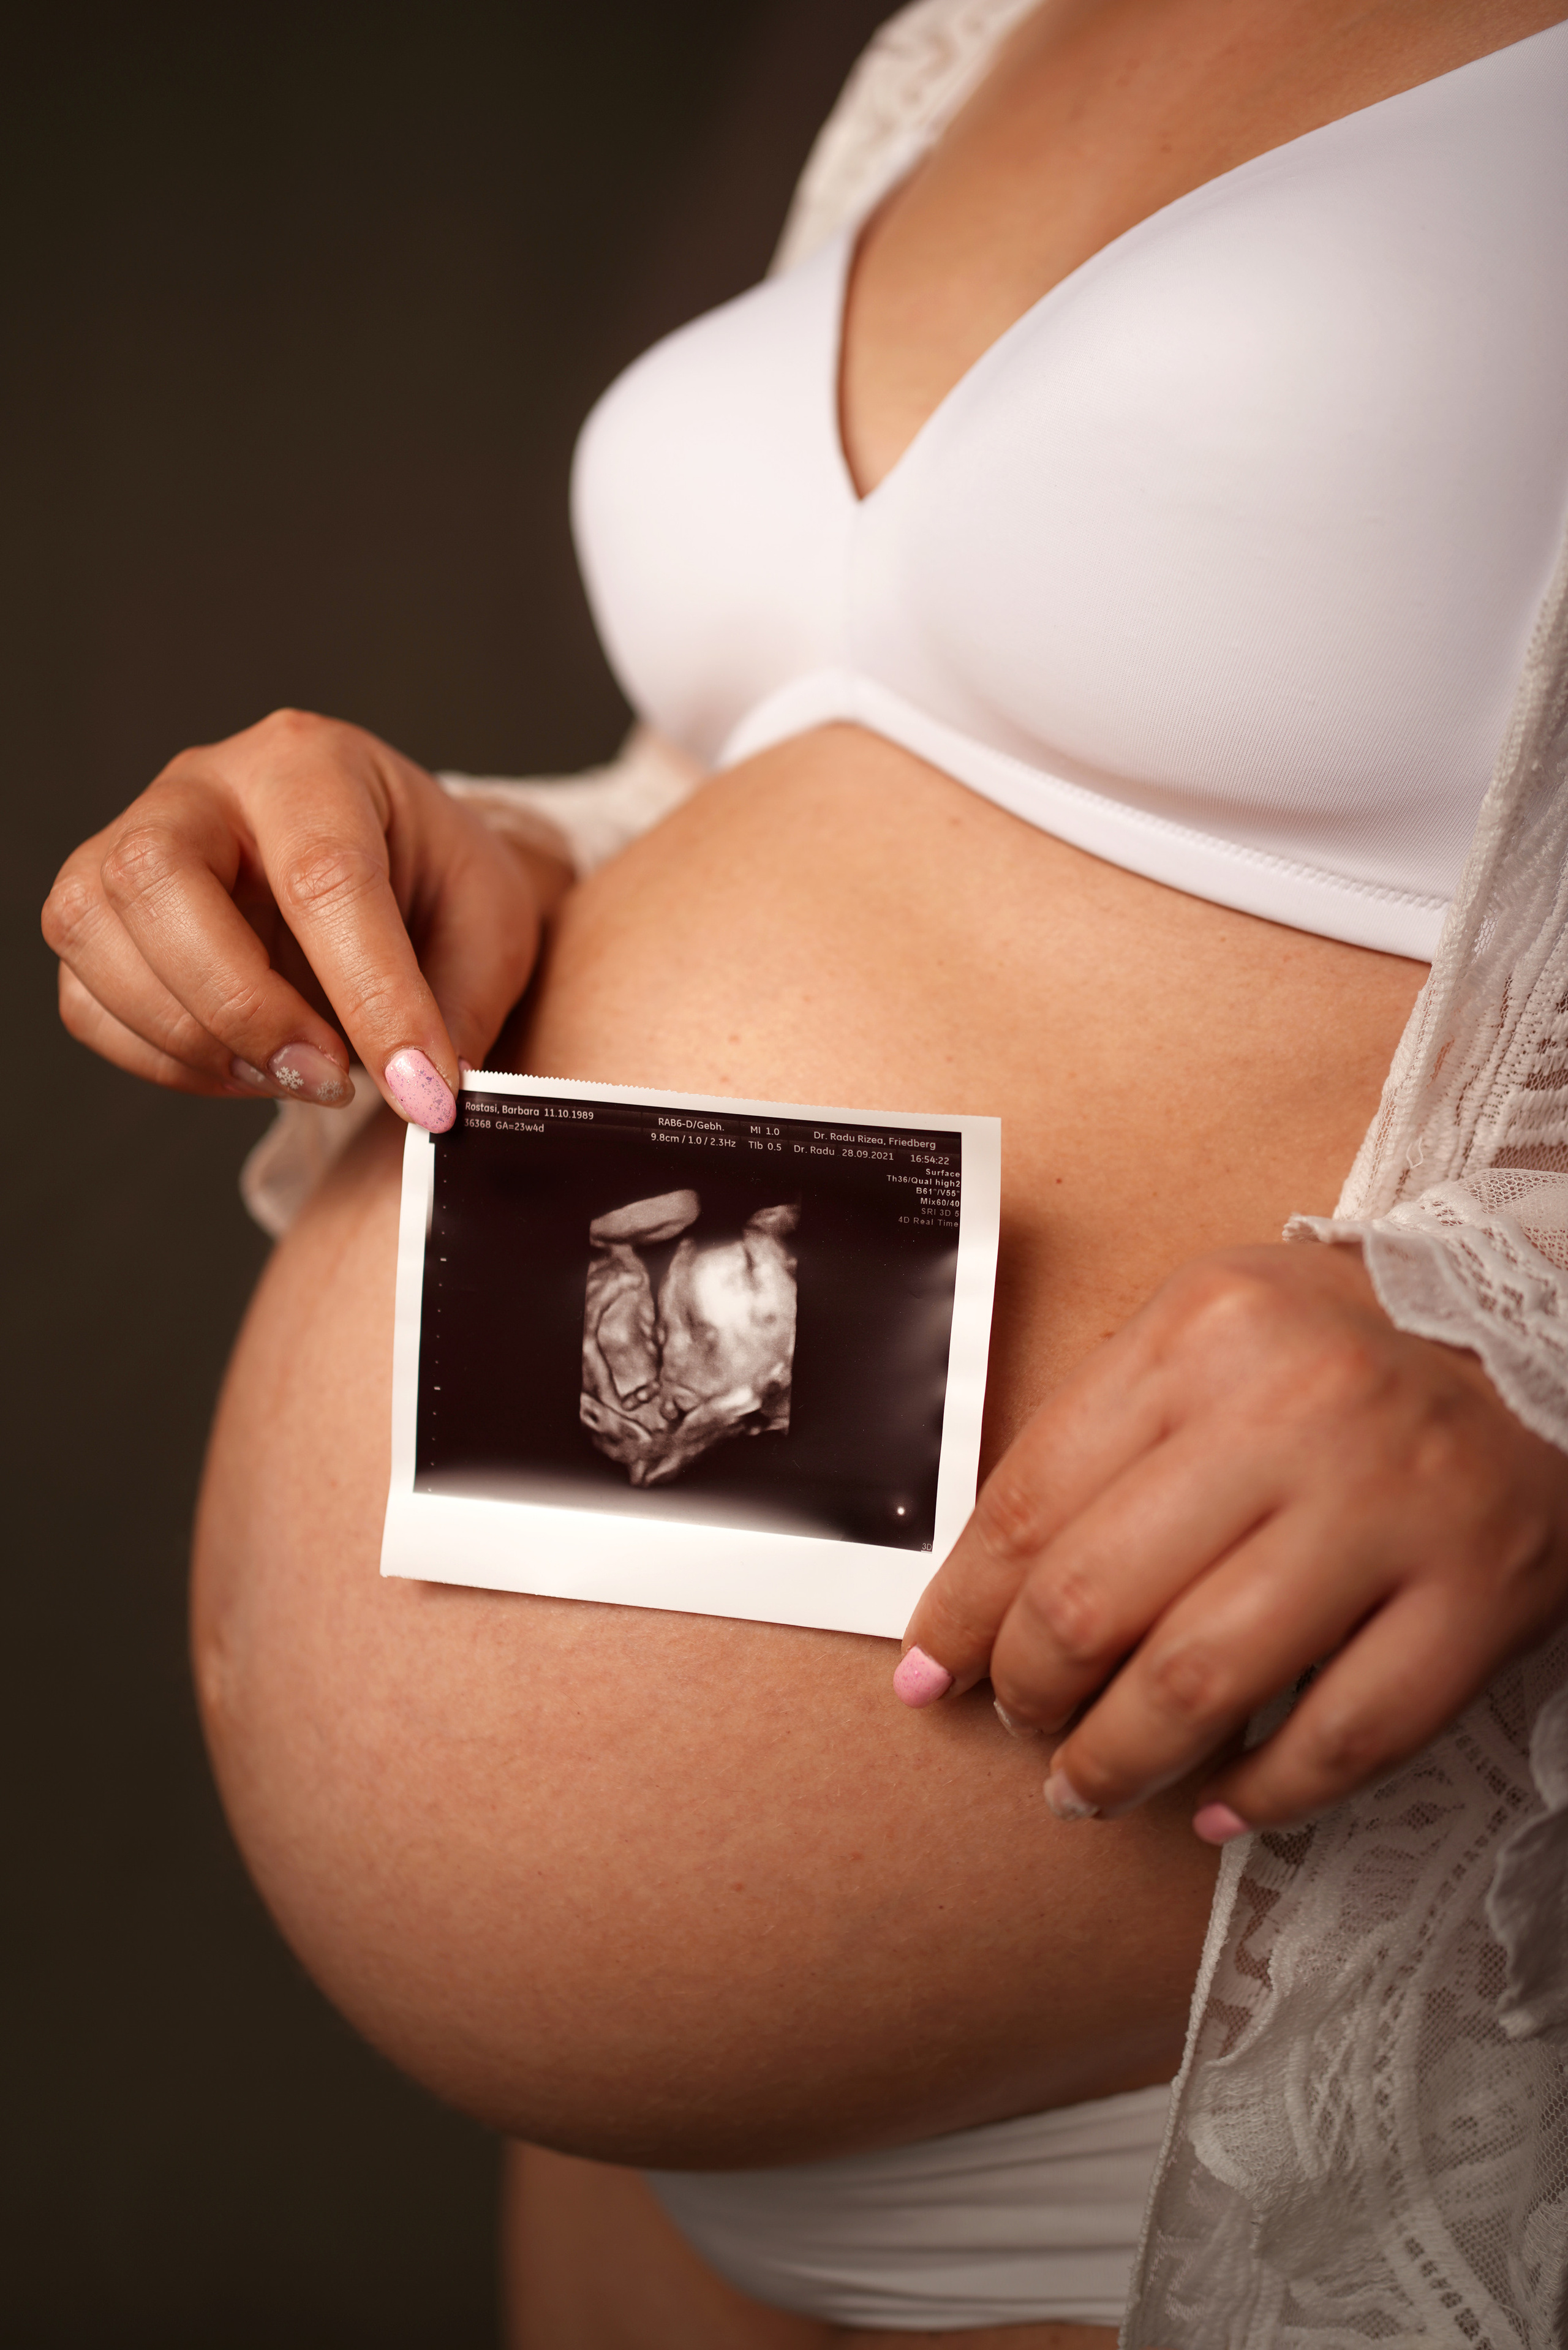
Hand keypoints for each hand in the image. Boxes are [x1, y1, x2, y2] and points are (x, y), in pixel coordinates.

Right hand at [43, 708, 569, 1128]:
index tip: (423, 1088)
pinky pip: (87, 1001)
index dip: (373, 997)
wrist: (387, 865)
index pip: (324, 876)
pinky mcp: (100, 918)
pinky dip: (162, 1059)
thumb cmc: (433, 881)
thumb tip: (435, 1096)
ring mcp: (130, 844)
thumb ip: (464, 1004)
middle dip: (244, 1005)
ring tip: (298, 1074)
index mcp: (312, 764)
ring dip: (196, 1037)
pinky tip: (247, 1067)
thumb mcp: (489, 925)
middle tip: (331, 1077)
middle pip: (159, 877)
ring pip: (97, 934)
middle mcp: (203, 787)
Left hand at [895, 1244, 1567, 1838]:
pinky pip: (1343, 1738)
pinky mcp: (1480, 1596)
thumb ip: (1107, 1427)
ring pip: (1202, 1685)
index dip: (963, 1612)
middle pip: (1096, 1603)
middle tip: (1023, 1724)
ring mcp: (1392, 1510)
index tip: (930, 1673)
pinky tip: (1217, 1809)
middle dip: (1032, 1694)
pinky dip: (1263, 1797)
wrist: (1554, 1335)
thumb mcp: (1216, 1325)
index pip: (1031, 1503)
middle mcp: (1292, 1414)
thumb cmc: (1357, 1340)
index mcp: (1203, 1336)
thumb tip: (991, 1582)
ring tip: (1087, 1785)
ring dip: (1118, 1763)